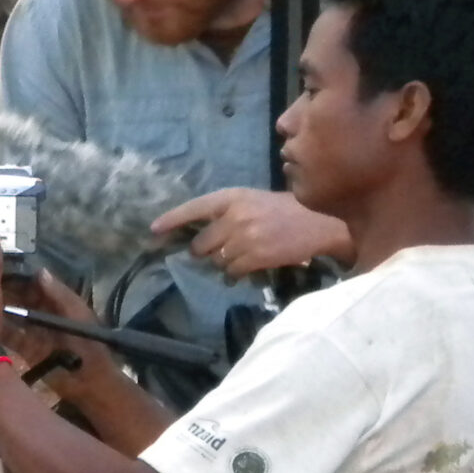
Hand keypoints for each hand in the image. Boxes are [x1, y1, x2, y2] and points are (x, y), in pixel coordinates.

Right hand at [4, 268, 121, 400]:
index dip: (21, 277)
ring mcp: (34, 332)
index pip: (36, 286)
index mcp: (59, 304)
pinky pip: (10, 337)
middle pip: (22, 299)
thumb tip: (40, 271)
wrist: (90, 382)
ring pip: (14, 317)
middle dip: (6, 291)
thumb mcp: (78, 315)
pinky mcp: (26, 350)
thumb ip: (61, 295)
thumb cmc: (89, 345)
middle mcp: (44, 315)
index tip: (1, 267)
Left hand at [150, 188, 354, 278]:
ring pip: (216, 261)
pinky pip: (231, 273)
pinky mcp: (255, 256)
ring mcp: (244, 237)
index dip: (171, 220)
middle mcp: (233, 216)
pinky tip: (246, 270)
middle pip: (201, 243)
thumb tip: (204, 236)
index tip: (154, 230)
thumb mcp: (254, 201)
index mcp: (232, 198)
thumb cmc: (286, 210)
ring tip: (239, 259)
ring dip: (223, 264)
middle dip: (205, 252)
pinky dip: (235, 275)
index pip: (193, 208)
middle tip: (216, 252)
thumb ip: (228, 214)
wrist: (319, 221)